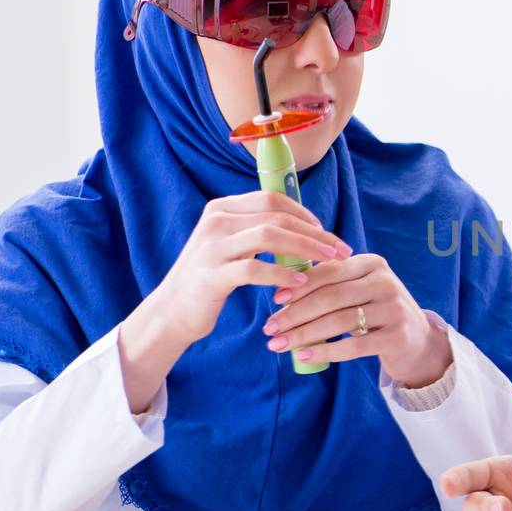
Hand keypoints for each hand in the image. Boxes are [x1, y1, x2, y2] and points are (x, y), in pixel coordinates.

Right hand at [119, 191, 349, 410]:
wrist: (172, 311)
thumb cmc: (211, 279)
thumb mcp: (231, 246)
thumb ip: (257, 230)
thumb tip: (305, 227)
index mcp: (221, 208)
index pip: (272, 199)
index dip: (305, 214)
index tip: (326, 232)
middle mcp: (215, 221)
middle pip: (276, 216)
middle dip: (314, 232)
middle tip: (340, 249)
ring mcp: (211, 247)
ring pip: (269, 236)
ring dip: (305, 249)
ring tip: (327, 263)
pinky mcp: (211, 274)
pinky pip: (254, 269)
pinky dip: (281, 274)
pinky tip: (300, 282)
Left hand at [262, 252, 450, 384]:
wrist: (417, 340)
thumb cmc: (376, 313)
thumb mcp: (360, 290)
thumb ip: (331, 285)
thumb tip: (281, 293)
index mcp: (372, 263)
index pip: (329, 271)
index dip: (299, 285)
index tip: (274, 301)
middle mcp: (385, 282)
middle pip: (330, 297)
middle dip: (295, 314)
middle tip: (270, 328)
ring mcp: (394, 309)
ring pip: (338, 321)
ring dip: (304, 334)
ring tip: (280, 344)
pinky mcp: (397, 336)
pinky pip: (353, 345)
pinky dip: (325, 351)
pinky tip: (304, 356)